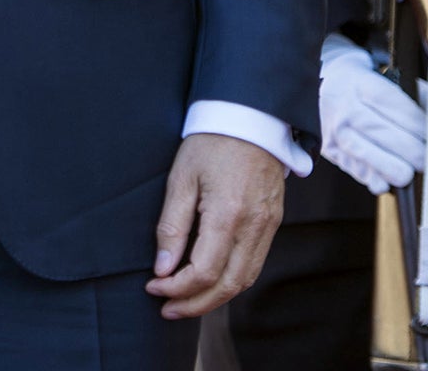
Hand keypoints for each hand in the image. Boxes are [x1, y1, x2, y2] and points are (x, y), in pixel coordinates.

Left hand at [144, 133, 284, 318]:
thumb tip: (162, 269)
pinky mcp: (273, 222)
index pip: (203, 272)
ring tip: (186, 301)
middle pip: (227, 286)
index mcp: (228, 215)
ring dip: (215, 298)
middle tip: (167, 309)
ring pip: (245, 280)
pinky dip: (232, 280)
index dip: (176, 288)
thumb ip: (172, 226)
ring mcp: (268, 226)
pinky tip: (211, 281)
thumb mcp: (181, 178)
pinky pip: (255, 264)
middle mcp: (254, 227)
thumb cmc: (210, 143)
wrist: (250, 117)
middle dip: (195, 304)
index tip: (153, 287)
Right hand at [319, 33, 427, 195]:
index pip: (397, 106)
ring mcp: (335, 130)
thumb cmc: (358, 82)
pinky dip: (374, 178)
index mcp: (361, 84)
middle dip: (414, 152)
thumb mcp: (383, 75)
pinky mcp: (330, 149)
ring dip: (397, 169)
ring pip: (370, 156)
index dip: (420, 125)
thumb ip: (420, 92)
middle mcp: (345, 107)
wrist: (315, 84)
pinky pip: (356, 170)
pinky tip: (386, 179)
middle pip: (387, 135)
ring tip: (410, 171)